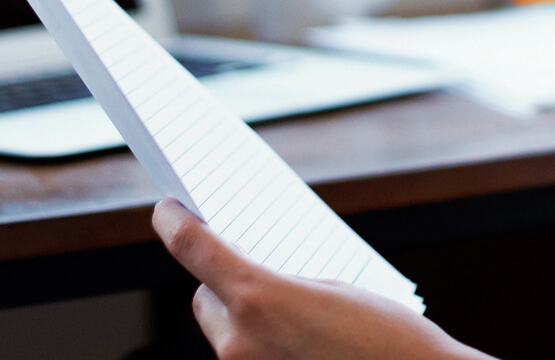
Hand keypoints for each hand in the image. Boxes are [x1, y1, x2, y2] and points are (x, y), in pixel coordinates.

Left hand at [152, 200, 491, 359]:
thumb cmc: (386, 338)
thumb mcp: (331, 289)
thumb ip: (279, 280)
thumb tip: (251, 279)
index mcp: (257, 300)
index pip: (194, 248)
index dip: (174, 224)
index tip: (167, 209)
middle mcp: (238, 342)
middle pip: (205, 298)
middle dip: (224, 284)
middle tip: (255, 270)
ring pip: (223, 332)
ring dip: (243, 319)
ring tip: (288, 316)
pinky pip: (243, 358)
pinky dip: (259, 346)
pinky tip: (294, 342)